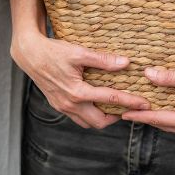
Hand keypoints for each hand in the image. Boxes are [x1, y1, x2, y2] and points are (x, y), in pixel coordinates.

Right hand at [12, 32, 148, 128]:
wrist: (30, 54)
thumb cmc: (53, 51)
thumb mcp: (78, 52)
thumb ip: (102, 60)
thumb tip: (125, 62)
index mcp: (78, 92)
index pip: (110, 99)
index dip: (130, 101)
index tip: (144, 102)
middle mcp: (70, 104)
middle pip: (100, 122)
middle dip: (117, 117)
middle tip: (130, 108)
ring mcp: (63, 107)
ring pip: (88, 123)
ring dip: (102, 118)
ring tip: (114, 107)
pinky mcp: (59, 105)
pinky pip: (78, 118)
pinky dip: (90, 114)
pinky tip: (96, 103)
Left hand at [119, 57, 174, 138]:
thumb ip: (171, 78)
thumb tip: (148, 74)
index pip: (160, 119)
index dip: (141, 116)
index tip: (125, 114)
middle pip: (168, 126)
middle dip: (150, 119)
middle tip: (132, 112)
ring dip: (165, 119)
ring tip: (149, 112)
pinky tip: (172, 111)